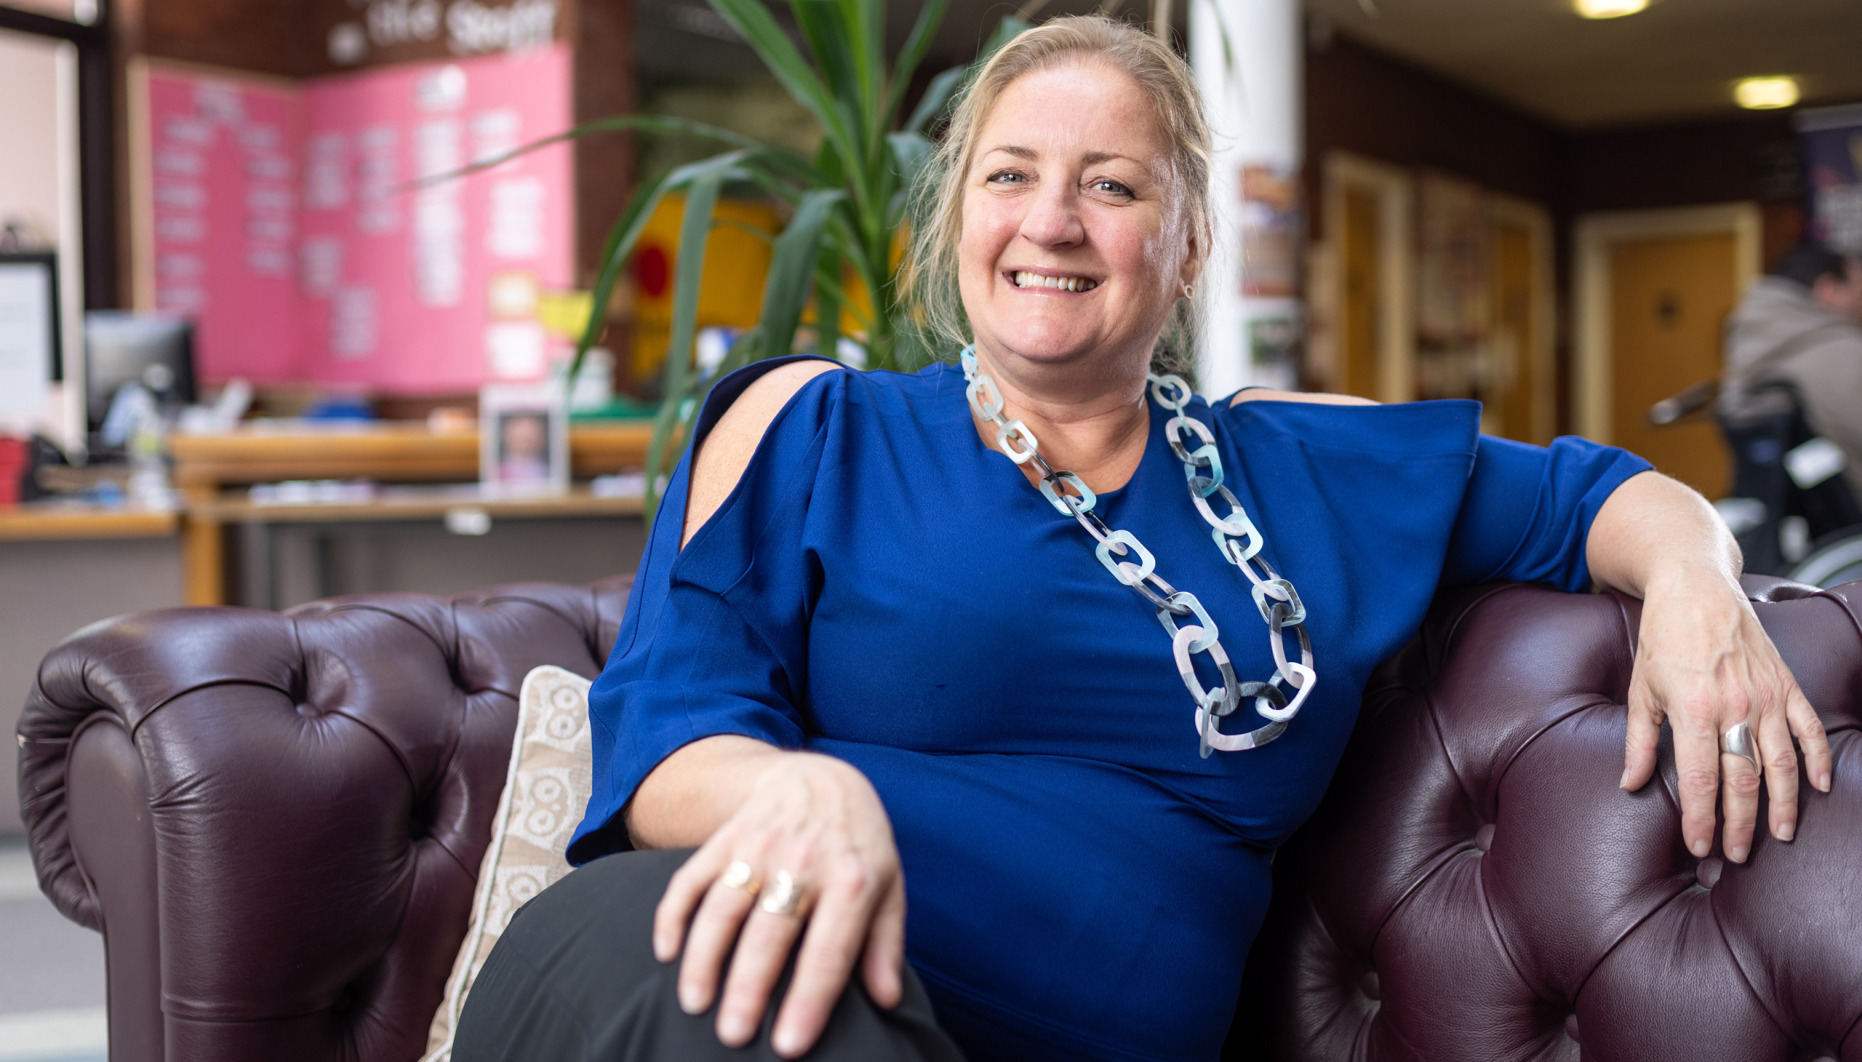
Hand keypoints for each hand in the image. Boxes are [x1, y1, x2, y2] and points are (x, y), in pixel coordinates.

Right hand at [651, 752, 905, 1057]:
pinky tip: (666, 953)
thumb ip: (886, 944)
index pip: (829, 950)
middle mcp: (803, 861)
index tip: (788, 1045)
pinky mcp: (724, 839)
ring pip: (722, 906)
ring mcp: (758, 847)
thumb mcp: (889, 885)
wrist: (822, 777)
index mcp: (852, 879)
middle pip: (770, 932)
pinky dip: (672, 915)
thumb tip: (888, 1001)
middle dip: (748, 987)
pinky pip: (690, 878)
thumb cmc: (858, 845)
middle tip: (732, 1036)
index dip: (808, 1001)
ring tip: (692, 1004)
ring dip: (703, 957)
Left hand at [1620, 566, 1832, 861]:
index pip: (1701, 780)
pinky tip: (1817, 787)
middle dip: (1741, 824)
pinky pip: (1808, 728)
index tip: (1700, 847)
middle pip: (1744, 780)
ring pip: (1782, 763)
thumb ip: (1638, 742)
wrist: (1696, 587)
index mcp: (1694, 710)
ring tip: (1780, 834)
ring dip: (1783, 803)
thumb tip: (1629, 784)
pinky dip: (1818, 759)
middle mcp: (1735, 707)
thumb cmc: (1663, 639)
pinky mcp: (1786, 685)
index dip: (1701, 819)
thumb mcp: (1641, 690)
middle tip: (1735, 855)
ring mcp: (1766, 696)